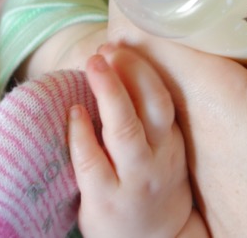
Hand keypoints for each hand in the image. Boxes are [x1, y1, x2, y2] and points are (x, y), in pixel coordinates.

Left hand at [70, 46, 207, 237]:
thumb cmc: (151, 194)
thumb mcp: (163, 156)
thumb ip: (149, 122)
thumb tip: (120, 69)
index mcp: (172, 144)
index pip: (163, 99)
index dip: (143, 69)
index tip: (122, 45)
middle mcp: (158, 160)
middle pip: (151, 107)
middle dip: (130, 71)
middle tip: (107, 49)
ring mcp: (133, 182)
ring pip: (125, 130)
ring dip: (109, 92)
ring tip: (93, 65)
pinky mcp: (105, 201)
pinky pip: (92, 162)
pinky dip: (82, 133)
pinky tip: (74, 112)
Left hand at [124, 0, 246, 236]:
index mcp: (214, 109)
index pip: (149, 34)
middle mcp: (194, 130)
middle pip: (151, 51)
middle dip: (150, 0)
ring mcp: (203, 155)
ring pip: (168, 79)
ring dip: (170, 32)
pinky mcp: (221, 169)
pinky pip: (191, 105)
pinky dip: (195, 65)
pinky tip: (232, 50)